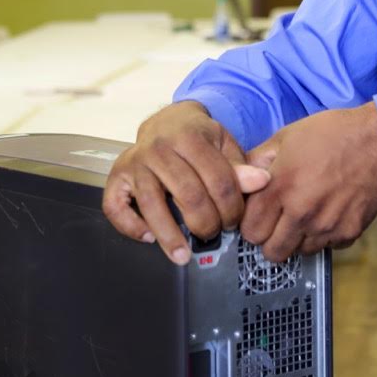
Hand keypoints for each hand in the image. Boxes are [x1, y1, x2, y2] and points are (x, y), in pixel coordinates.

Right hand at [103, 101, 271, 264]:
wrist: (167, 120)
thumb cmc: (198, 137)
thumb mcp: (223, 144)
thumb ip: (238, 166)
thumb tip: (261, 182)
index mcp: (190, 136)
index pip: (218, 180)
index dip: (232, 207)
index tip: (235, 221)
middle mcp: (159, 147)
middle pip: (188, 195)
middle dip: (207, 223)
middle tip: (214, 234)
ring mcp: (135, 161)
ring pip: (152, 204)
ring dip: (170, 236)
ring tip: (183, 256)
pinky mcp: (117, 175)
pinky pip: (115, 206)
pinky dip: (130, 225)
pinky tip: (148, 237)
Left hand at [240, 101, 376, 262]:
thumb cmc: (332, 134)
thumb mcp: (287, 136)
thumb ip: (258, 160)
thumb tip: (242, 177)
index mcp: (281, 188)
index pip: (250, 231)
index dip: (251, 223)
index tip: (259, 216)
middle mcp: (301, 213)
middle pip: (271, 252)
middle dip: (270, 239)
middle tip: (278, 222)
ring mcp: (326, 226)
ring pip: (298, 253)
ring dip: (297, 239)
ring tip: (305, 214)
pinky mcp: (348, 233)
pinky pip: (326, 247)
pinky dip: (324, 236)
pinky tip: (327, 213)